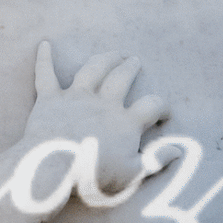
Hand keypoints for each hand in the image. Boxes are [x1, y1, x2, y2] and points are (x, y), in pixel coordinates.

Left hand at [25, 43, 168, 197]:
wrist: (52, 170)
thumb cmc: (92, 178)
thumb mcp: (131, 177)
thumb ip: (156, 161)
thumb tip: (178, 151)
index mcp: (125, 122)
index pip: (152, 106)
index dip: (162, 108)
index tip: (164, 113)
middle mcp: (103, 103)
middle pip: (121, 77)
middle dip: (130, 68)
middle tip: (135, 61)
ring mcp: (76, 98)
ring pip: (93, 69)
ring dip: (104, 59)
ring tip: (113, 54)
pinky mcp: (50, 100)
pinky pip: (45, 74)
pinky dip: (44, 59)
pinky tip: (45, 45)